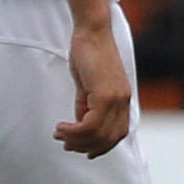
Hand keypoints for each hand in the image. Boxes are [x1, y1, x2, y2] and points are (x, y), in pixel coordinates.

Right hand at [56, 19, 131, 157]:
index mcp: (123, 100)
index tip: (83, 150)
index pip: (118, 134)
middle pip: (108, 138)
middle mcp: (124, 101)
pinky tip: (62, 127)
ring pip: (99, 134)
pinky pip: (91, 123)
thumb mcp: (89, 86)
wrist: (93, 32)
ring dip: (76, 140)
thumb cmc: (89, 55)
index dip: (102, 147)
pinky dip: (74, 131)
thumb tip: (81, 124)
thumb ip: (87, 105)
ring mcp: (116, 98)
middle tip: (66, 144)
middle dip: (85, 146)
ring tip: (60, 135)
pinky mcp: (105, 93)